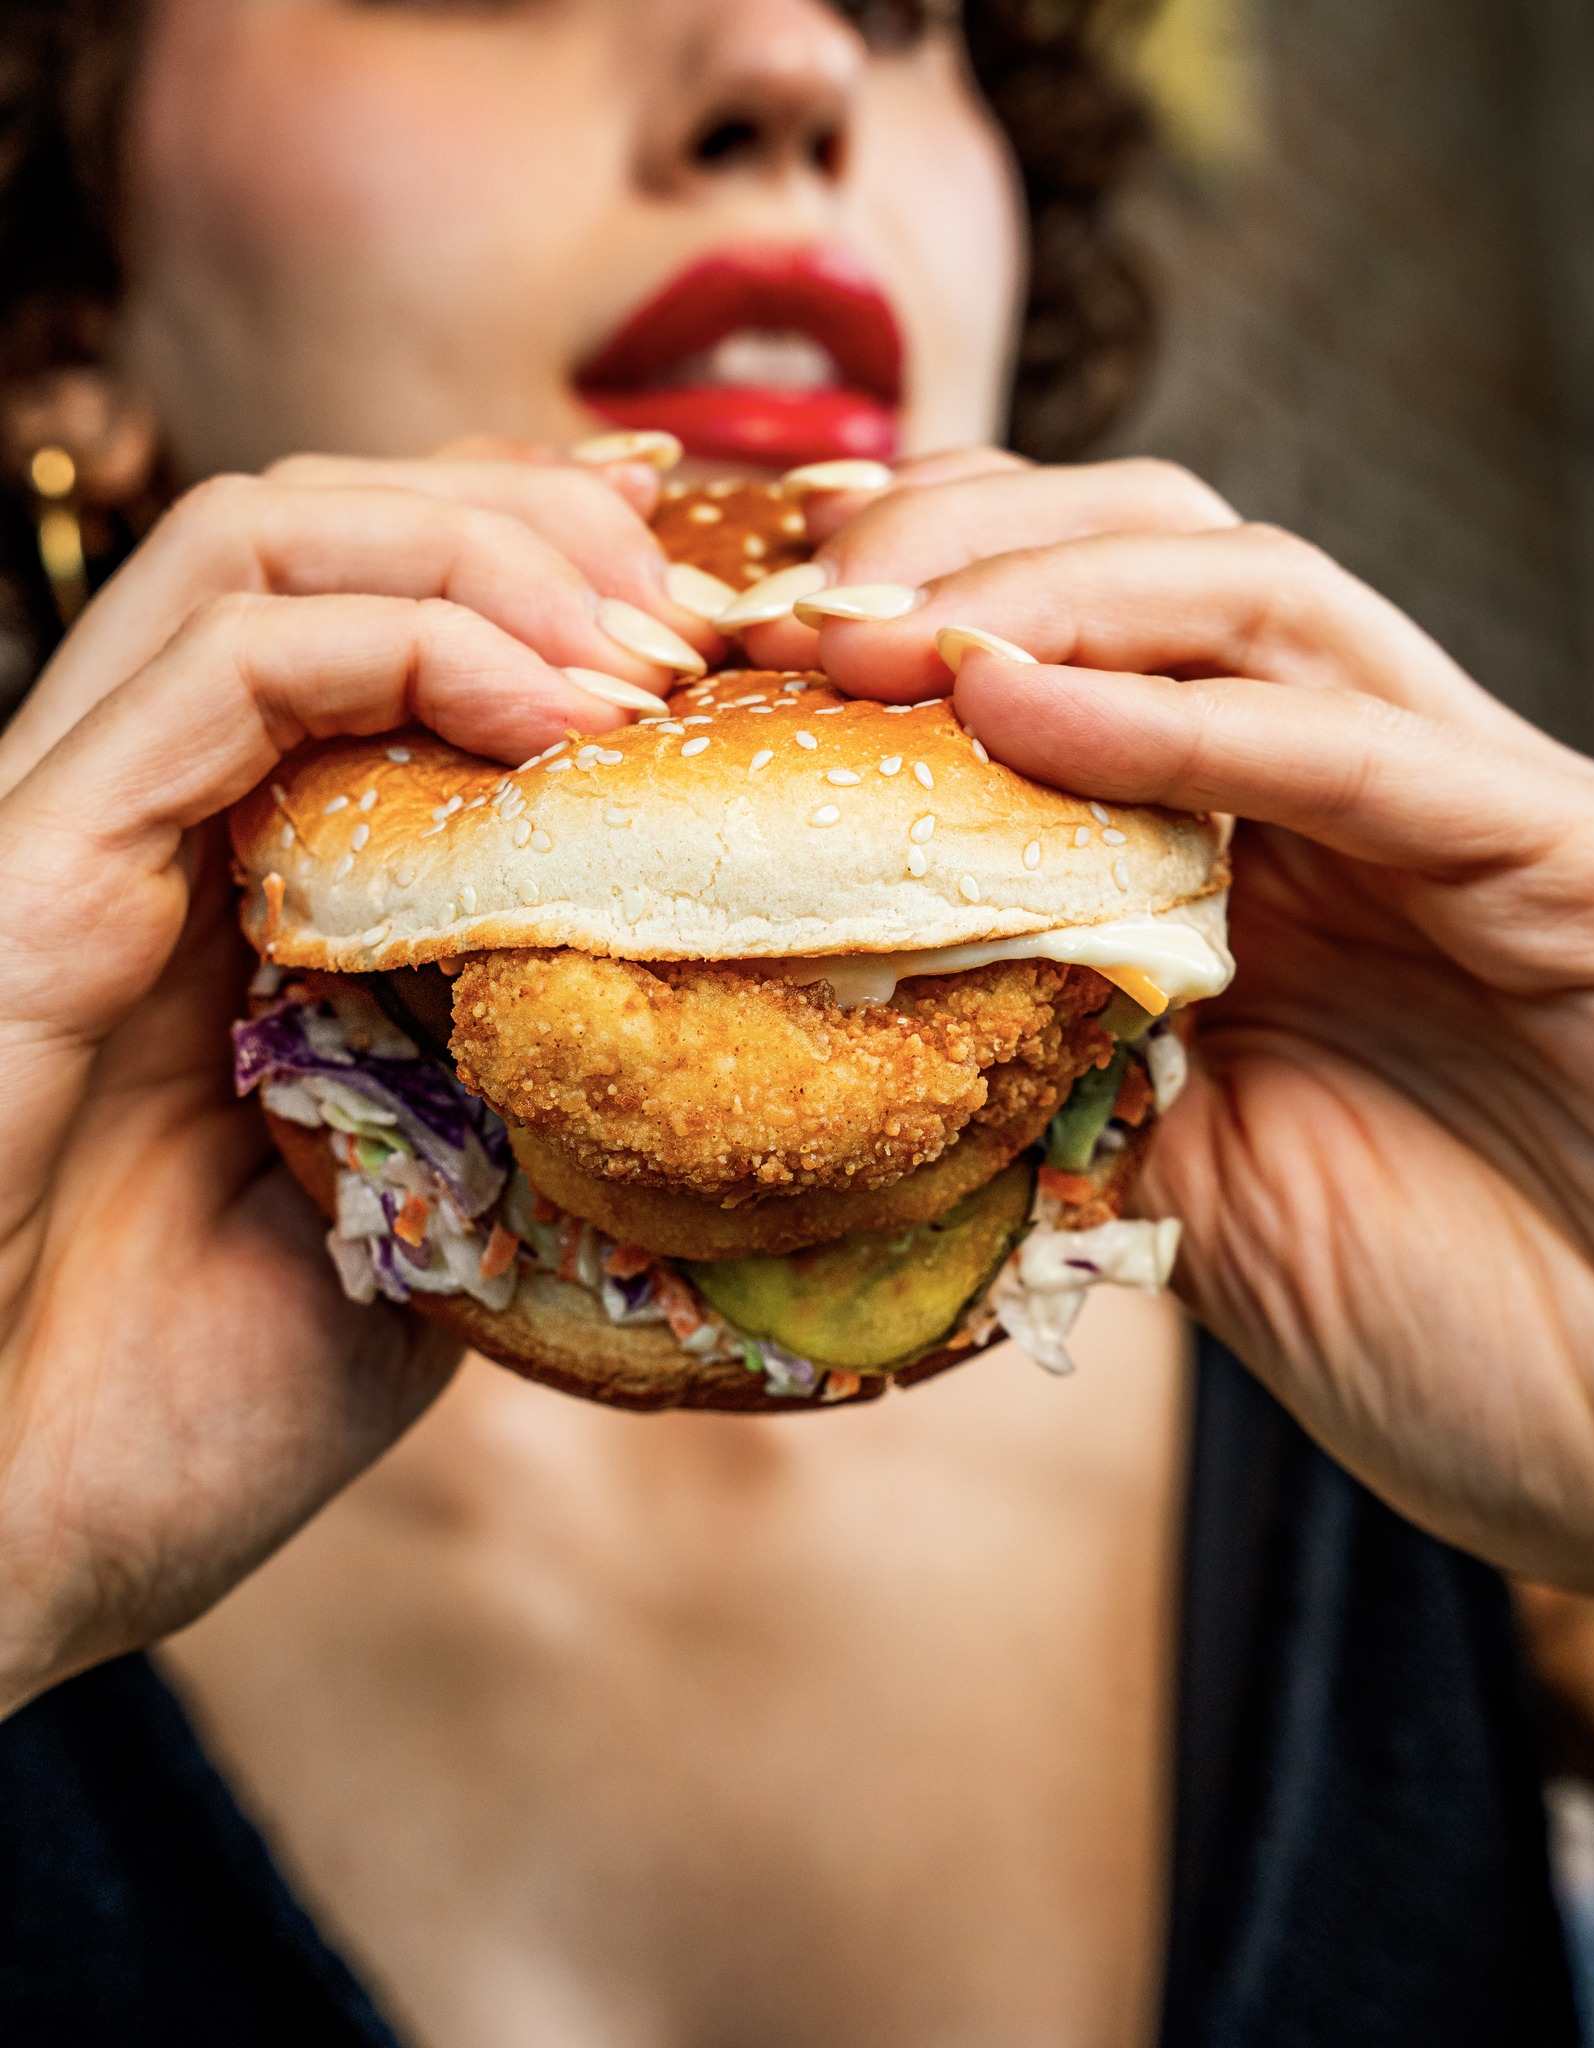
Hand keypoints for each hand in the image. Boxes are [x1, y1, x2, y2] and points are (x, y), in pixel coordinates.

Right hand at [0, 449, 708, 1716]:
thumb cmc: (168, 1423)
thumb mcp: (414, 1247)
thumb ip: (505, 1119)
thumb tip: (675, 1054)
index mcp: (239, 894)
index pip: (378, 631)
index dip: (540, 572)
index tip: (709, 615)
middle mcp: (158, 830)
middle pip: (325, 537)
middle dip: (531, 531)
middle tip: (692, 621)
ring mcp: (85, 829)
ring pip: (262, 545)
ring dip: (481, 554)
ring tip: (637, 652)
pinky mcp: (34, 863)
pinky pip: (218, 660)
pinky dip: (405, 640)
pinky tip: (546, 712)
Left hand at [776, 462, 1593, 1597]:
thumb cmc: (1458, 1330)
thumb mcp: (1188, 1197)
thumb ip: (1060, 1079)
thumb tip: (862, 1024)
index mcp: (1251, 866)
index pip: (1071, 657)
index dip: (907, 619)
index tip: (741, 658)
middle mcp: (1343, 804)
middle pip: (1148, 559)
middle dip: (959, 548)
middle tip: (793, 608)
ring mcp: (1453, 814)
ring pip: (1249, 598)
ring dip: (1044, 595)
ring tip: (878, 634)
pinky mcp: (1563, 859)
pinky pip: (1361, 748)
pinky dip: (1181, 718)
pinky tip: (1019, 709)